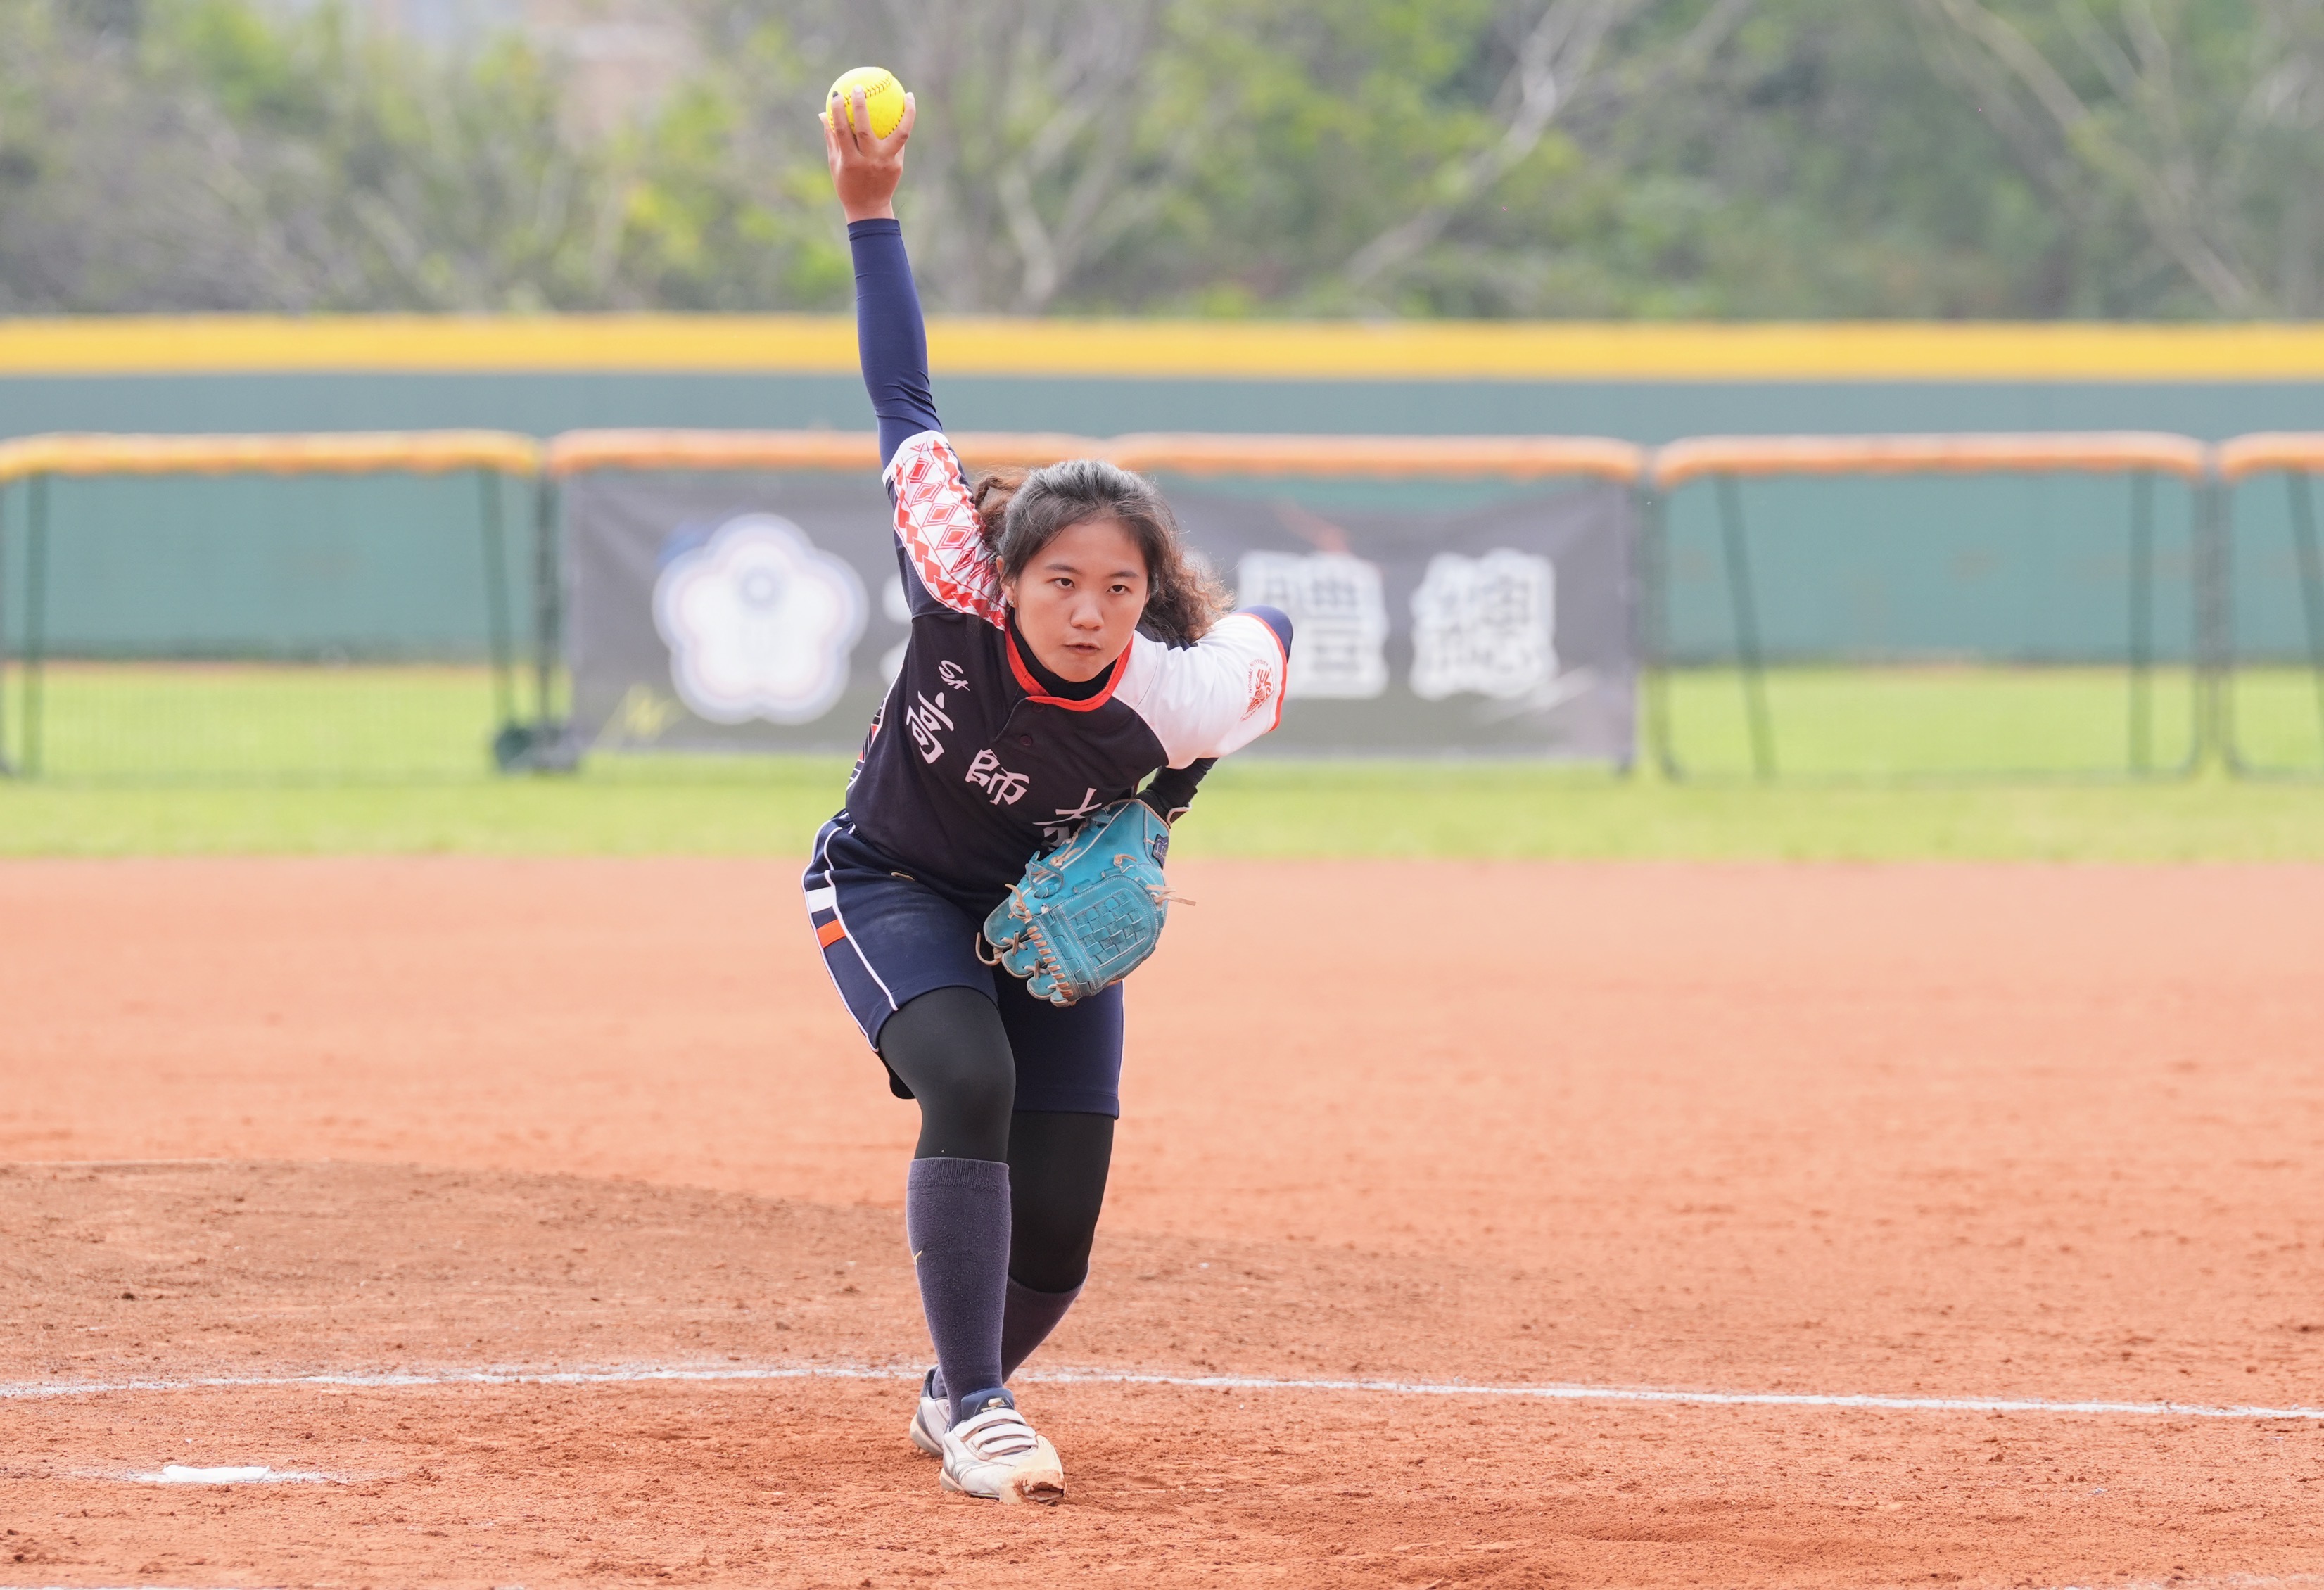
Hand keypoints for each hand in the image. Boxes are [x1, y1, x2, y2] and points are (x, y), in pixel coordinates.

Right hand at [822, 86, 915, 221]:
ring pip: (900, 134)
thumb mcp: (835, 164)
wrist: (869, 210)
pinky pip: (900, 141)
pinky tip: (908, 110)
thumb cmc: (847, 184)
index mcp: (850, 162)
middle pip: (865, 130)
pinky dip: (904, 125)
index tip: (837, 93)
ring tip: (908, 95)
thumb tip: (823, 113)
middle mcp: (869, 161)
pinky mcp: (898, 165)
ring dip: (906, 113)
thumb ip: (831, 138)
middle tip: (859, 87)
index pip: (841, 131)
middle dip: (860, 107)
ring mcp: (886, 163)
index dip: (838, 111)